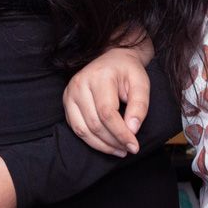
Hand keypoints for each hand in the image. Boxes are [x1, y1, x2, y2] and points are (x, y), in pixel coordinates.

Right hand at [62, 41, 152, 155]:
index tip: (134, 146)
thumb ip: (139, 106)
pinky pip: (76, 128)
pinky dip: (91, 140)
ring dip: (102, 145)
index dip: (121, 133)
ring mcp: (70, 93)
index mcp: (99, 77)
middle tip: (129, 149)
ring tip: (119, 149)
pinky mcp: (67, 102)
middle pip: (94, 124)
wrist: (113, 58)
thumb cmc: (128, 71)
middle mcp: (79, 84)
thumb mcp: (141, 84)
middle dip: (113, 141)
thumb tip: (132, 130)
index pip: (107, 113)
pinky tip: (106, 143)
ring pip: (82, 129)